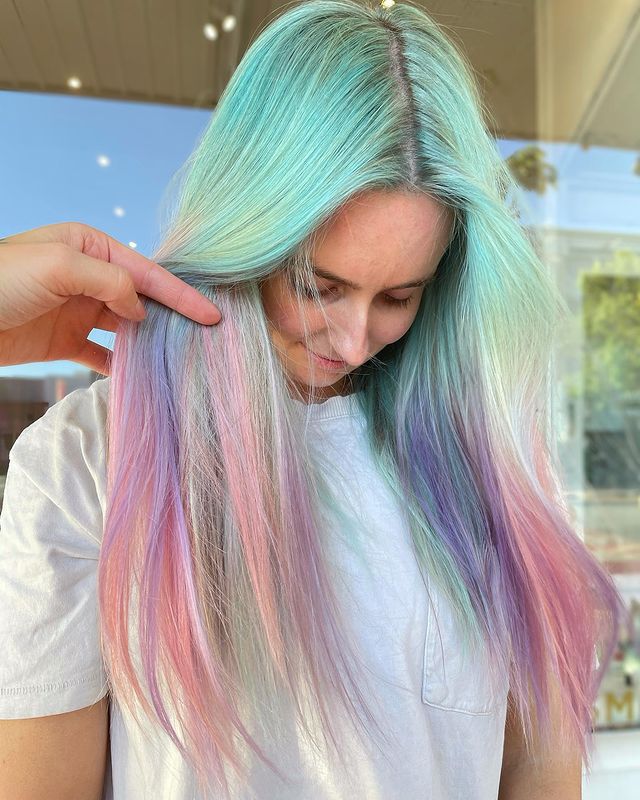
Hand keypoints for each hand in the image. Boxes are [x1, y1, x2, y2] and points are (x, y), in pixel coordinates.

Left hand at [0, 222, 220, 374]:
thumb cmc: (1, 281)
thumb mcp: (57, 266)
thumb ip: (108, 281)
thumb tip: (139, 308)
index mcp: (89, 247)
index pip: (145, 272)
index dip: (181, 294)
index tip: (211, 314)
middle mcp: (88, 277)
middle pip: (142, 298)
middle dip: (173, 316)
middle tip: (206, 337)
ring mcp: (78, 310)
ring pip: (127, 327)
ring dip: (151, 342)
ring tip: (181, 357)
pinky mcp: (65, 340)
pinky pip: (102, 354)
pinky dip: (122, 365)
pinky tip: (141, 376)